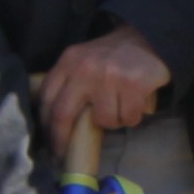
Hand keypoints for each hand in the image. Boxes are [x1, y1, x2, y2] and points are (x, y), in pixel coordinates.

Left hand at [39, 24, 168, 142]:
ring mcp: (109, 77)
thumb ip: (69, 82)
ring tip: (121, 108)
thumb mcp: (83, 61)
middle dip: (60, 138)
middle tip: (61, 155)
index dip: (45, 124)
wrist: (148, 38)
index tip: (47, 142)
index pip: (47, 97)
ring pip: (104, 120)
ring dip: (114, 122)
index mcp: (69, 61)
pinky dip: (133, 117)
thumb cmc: (114, 56)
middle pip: (63, 114)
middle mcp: (85, 68)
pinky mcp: (133, 85)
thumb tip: (55, 121)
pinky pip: (128, 117)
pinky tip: (136, 103)